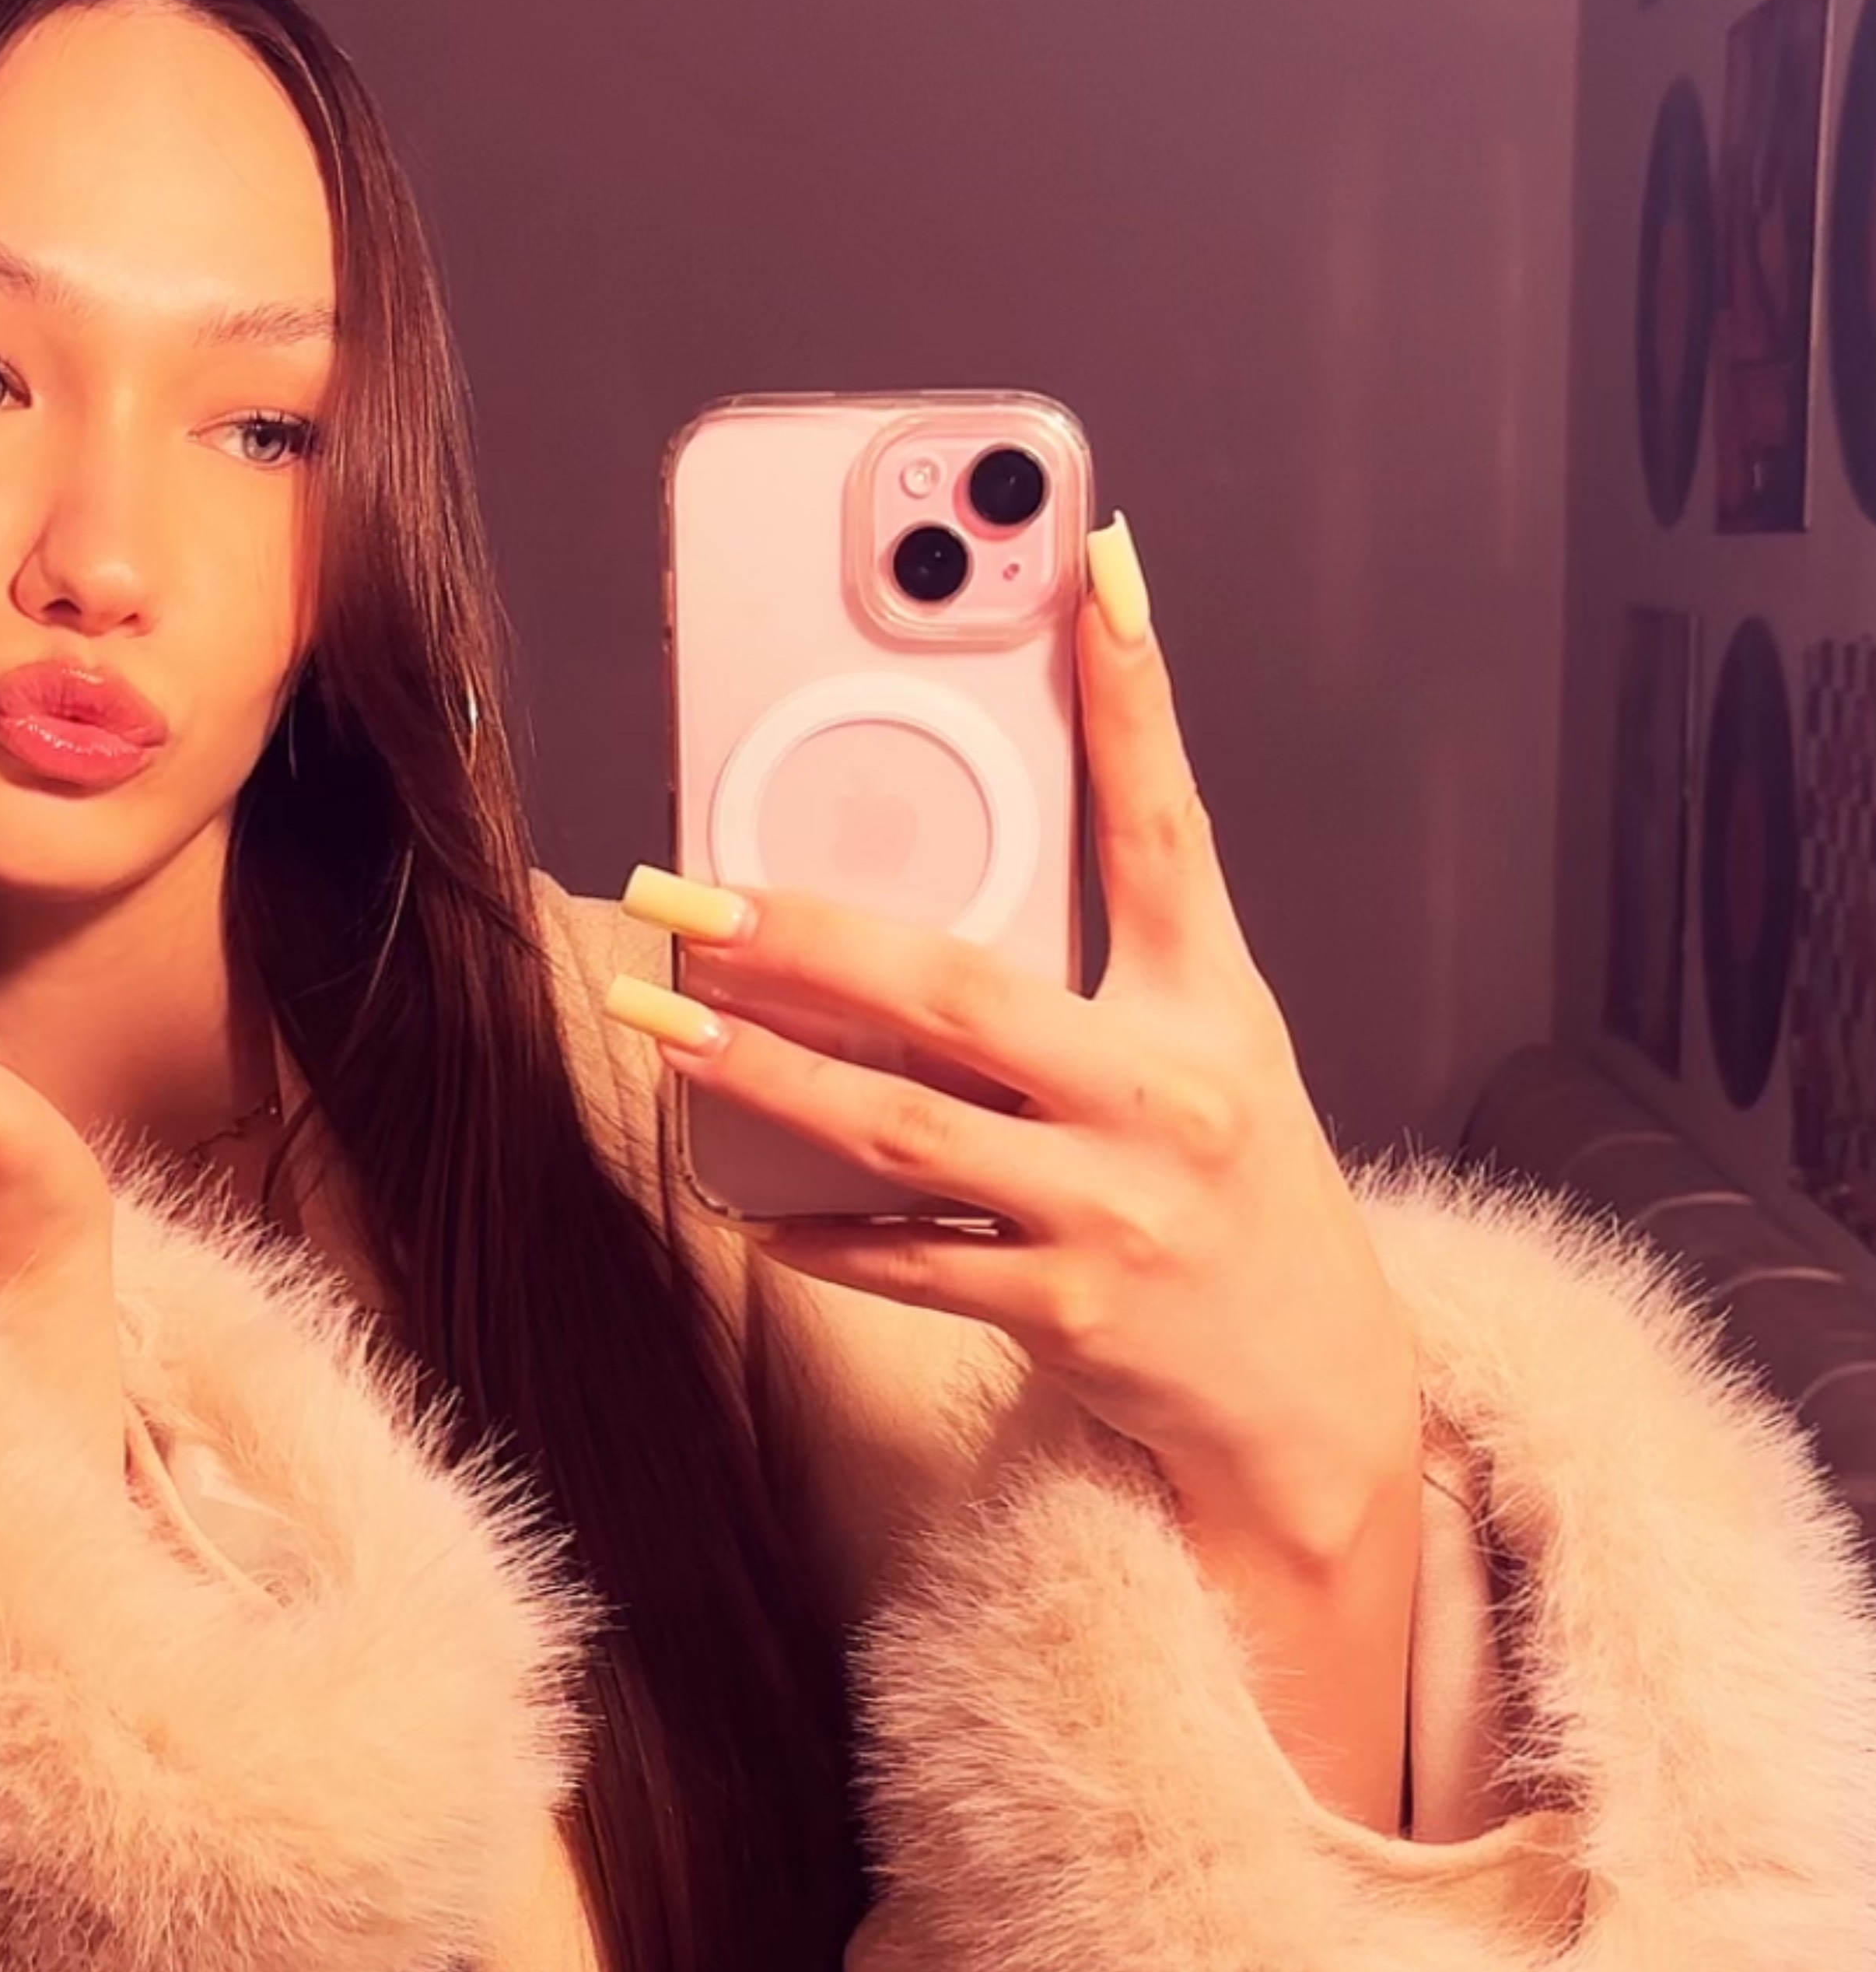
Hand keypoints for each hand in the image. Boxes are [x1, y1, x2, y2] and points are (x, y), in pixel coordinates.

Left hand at [609, 554, 1419, 1575]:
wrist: (1309, 1397)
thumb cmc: (1238, 1192)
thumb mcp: (1216, 1045)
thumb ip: (1118, 944)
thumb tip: (999, 833)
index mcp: (1212, 1006)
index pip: (1169, 827)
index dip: (1135, 697)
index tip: (1091, 574)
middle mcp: (1166, 1098)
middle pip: (956, 994)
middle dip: (803, 938)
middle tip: (685, 894)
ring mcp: (1112, 1211)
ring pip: (900, 1127)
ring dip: (762, 1075)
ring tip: (662, 1020)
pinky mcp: (1066, 1312)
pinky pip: (906, 1261)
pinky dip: (815, 1229)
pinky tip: (737, 1196)